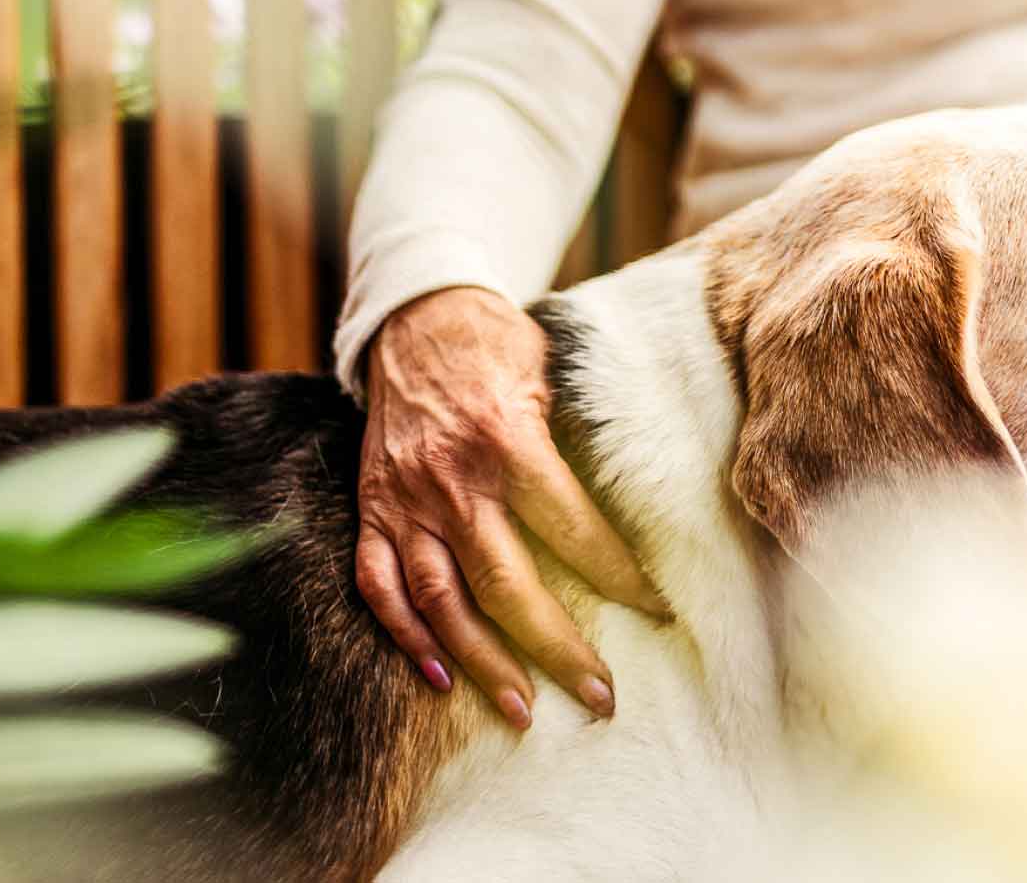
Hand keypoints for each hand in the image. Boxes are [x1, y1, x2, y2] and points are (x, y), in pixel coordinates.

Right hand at [354, 286, 664, 728]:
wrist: (414, 317)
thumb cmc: (497, 345)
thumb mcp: (551, 375)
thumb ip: (577, 440)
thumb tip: (634, 504)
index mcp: (509, 441)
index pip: (573, 528)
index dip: (618, 576)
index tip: (655, 612)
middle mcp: (452, 481)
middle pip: (507, 584)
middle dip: (556, 648)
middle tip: (600, 695)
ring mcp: (405, 501)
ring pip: (441, 600)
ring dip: (482, 662)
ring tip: (522, 710)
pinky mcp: (371, 510)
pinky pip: (378, 585)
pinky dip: (405, 636)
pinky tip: (439, 677)